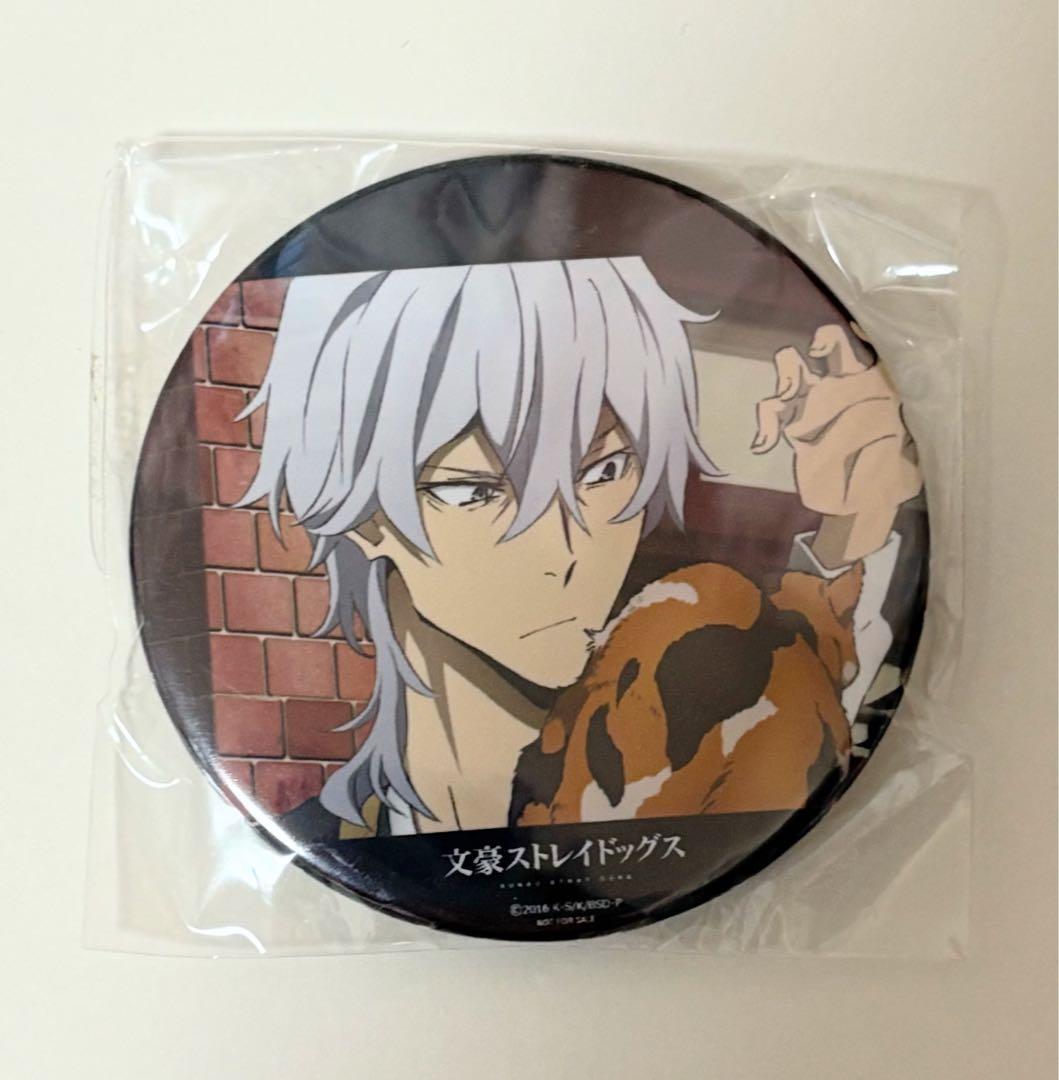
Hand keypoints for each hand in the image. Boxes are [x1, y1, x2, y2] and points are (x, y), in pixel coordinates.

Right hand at [752, 324, 922, 566]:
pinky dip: (764, 423)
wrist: (862, 506)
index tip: (858, 330)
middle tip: (818, 355)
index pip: (872, 347)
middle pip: (830, 343)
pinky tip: (763, 444)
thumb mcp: (910, 454)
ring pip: (793, 366)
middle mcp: (844, 386)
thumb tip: (891, 428)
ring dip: (788, 373)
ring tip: (786, 394)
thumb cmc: (892, 476)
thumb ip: (903, 436)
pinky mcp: (793, 427)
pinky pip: (771, 411)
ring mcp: (815, 404)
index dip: (865, 331)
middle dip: (824, 341)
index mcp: (876, 385)